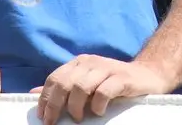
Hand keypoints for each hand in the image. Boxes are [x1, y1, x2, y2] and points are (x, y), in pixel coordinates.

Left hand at [33, 55, 170, 123]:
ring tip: (79, 118)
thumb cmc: (114, 83)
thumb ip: (62, 88)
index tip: (43, 117)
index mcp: (79, 63)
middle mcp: (91, 62)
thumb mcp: (86, 83)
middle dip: (55, 106)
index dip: (45, 99)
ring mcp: (107, 68)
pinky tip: (98, 112)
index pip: (54, 78)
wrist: (148, 76)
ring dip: (76, 107)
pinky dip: (97, 105)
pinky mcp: (122, 78)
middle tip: (55, 122)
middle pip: (64, 83)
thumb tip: (33, 93)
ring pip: (81, 87)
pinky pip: (103, 91)